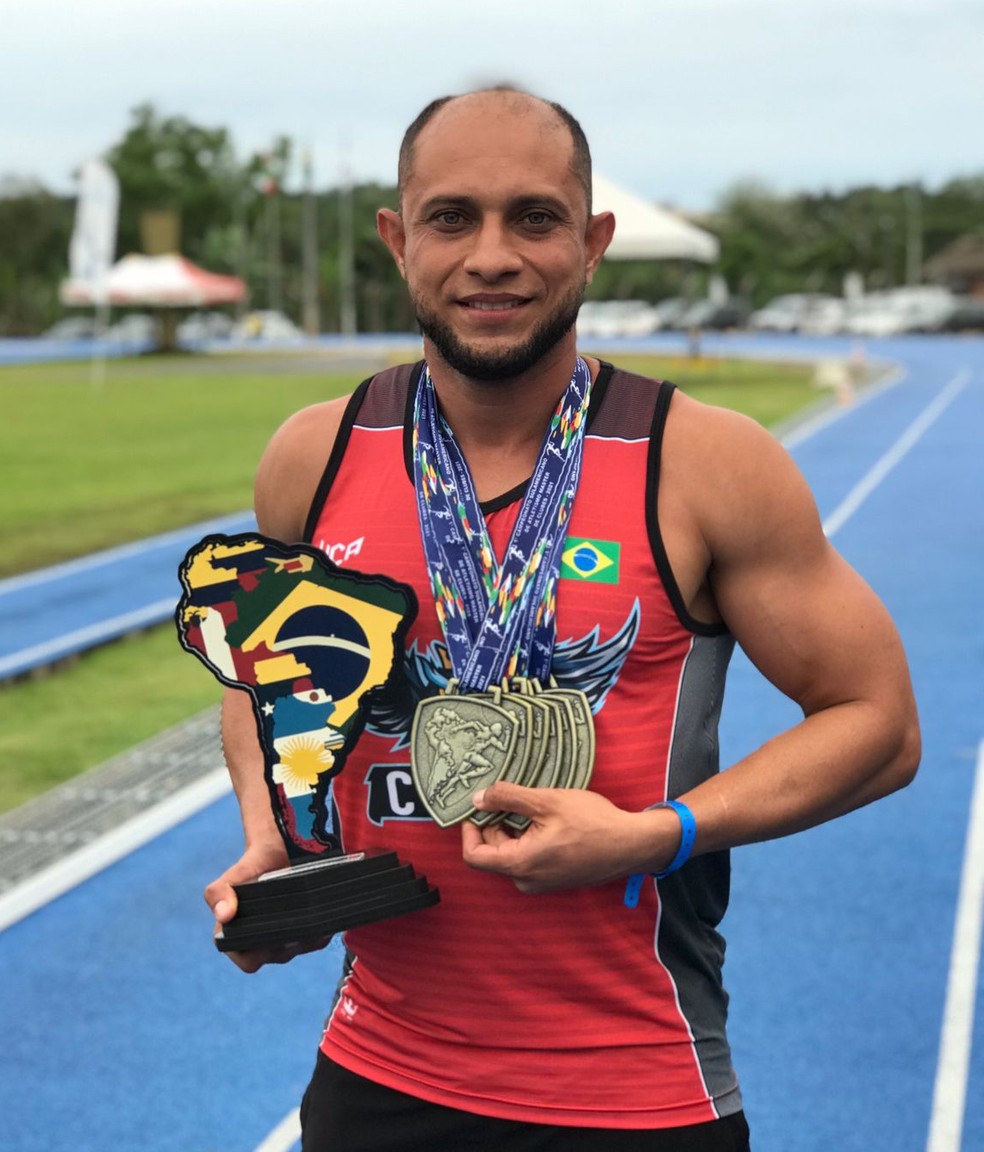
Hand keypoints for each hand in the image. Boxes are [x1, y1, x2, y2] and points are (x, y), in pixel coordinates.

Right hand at [204, 840, 328, 971]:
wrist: (281, 845)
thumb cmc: (254, 864)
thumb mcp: (235, 874)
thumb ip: (220, 891)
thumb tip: (224, 915)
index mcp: (240, 936)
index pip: (247, 960)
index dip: (254, 953)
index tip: (266, 933)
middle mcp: (265, 941)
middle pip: (278, 955)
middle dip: (285, 941)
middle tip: (294, 918)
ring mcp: (289, 937)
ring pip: (299, 948)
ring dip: (305, 935)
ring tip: (309, 912)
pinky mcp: (310, 929)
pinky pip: (317, 940)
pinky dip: (321, 930)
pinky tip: (322, 914)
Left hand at [460, 782, 673, 893]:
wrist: (631, 844)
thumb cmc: (592, 822)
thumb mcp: (546, 801)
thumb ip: (507, 798)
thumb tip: (477, 799)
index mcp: (520, 864)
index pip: (473, 856)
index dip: (469, 830)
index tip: (478, 808)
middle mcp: (527, 880)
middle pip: (492, 852)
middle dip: (495, 824)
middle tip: (511, 799)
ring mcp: (541, 883)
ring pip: (511, 854)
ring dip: (514, 830)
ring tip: (534, 808)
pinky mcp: (554, 879)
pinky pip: (529, 859)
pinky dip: (529, 839)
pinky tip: (547, 820)